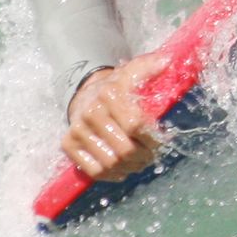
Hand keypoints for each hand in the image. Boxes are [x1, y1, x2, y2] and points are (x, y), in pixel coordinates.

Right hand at [62, 52, 168, 181]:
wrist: (86, 92)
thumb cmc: (118, 86)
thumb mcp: (134, 71)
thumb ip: (151, 66)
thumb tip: (168, 60)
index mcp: (110, 93)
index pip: (135, 124)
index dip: (152, 138)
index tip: (160, 140)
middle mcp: (91, 111)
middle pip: (124, 149)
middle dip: (143, 157)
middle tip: (151, 156)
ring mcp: (77, 129)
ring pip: (110, 163)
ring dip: (130, 168)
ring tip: (139, 163)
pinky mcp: (68, 144)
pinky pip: (93, 170)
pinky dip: (111, 175)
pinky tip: (122, 170)